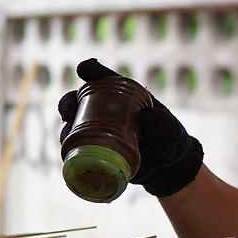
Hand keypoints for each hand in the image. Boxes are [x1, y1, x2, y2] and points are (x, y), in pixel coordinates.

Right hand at [58, 58, 203, 197]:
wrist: (168, 168)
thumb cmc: (171, 142)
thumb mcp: (171, 131)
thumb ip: (164, 123)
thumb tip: (149, 116)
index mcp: (127, 97)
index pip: (107, 80)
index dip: (94, 71)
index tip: (84, 68)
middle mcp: (109, 111)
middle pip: (82, 101)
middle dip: (70, 101)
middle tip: (69, 107)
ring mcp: (100, 130)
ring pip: (74, 123)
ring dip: (66, 125)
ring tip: (67, 131)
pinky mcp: (97, 149)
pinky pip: (78, 145)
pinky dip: (70, 146)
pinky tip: (68, 148)